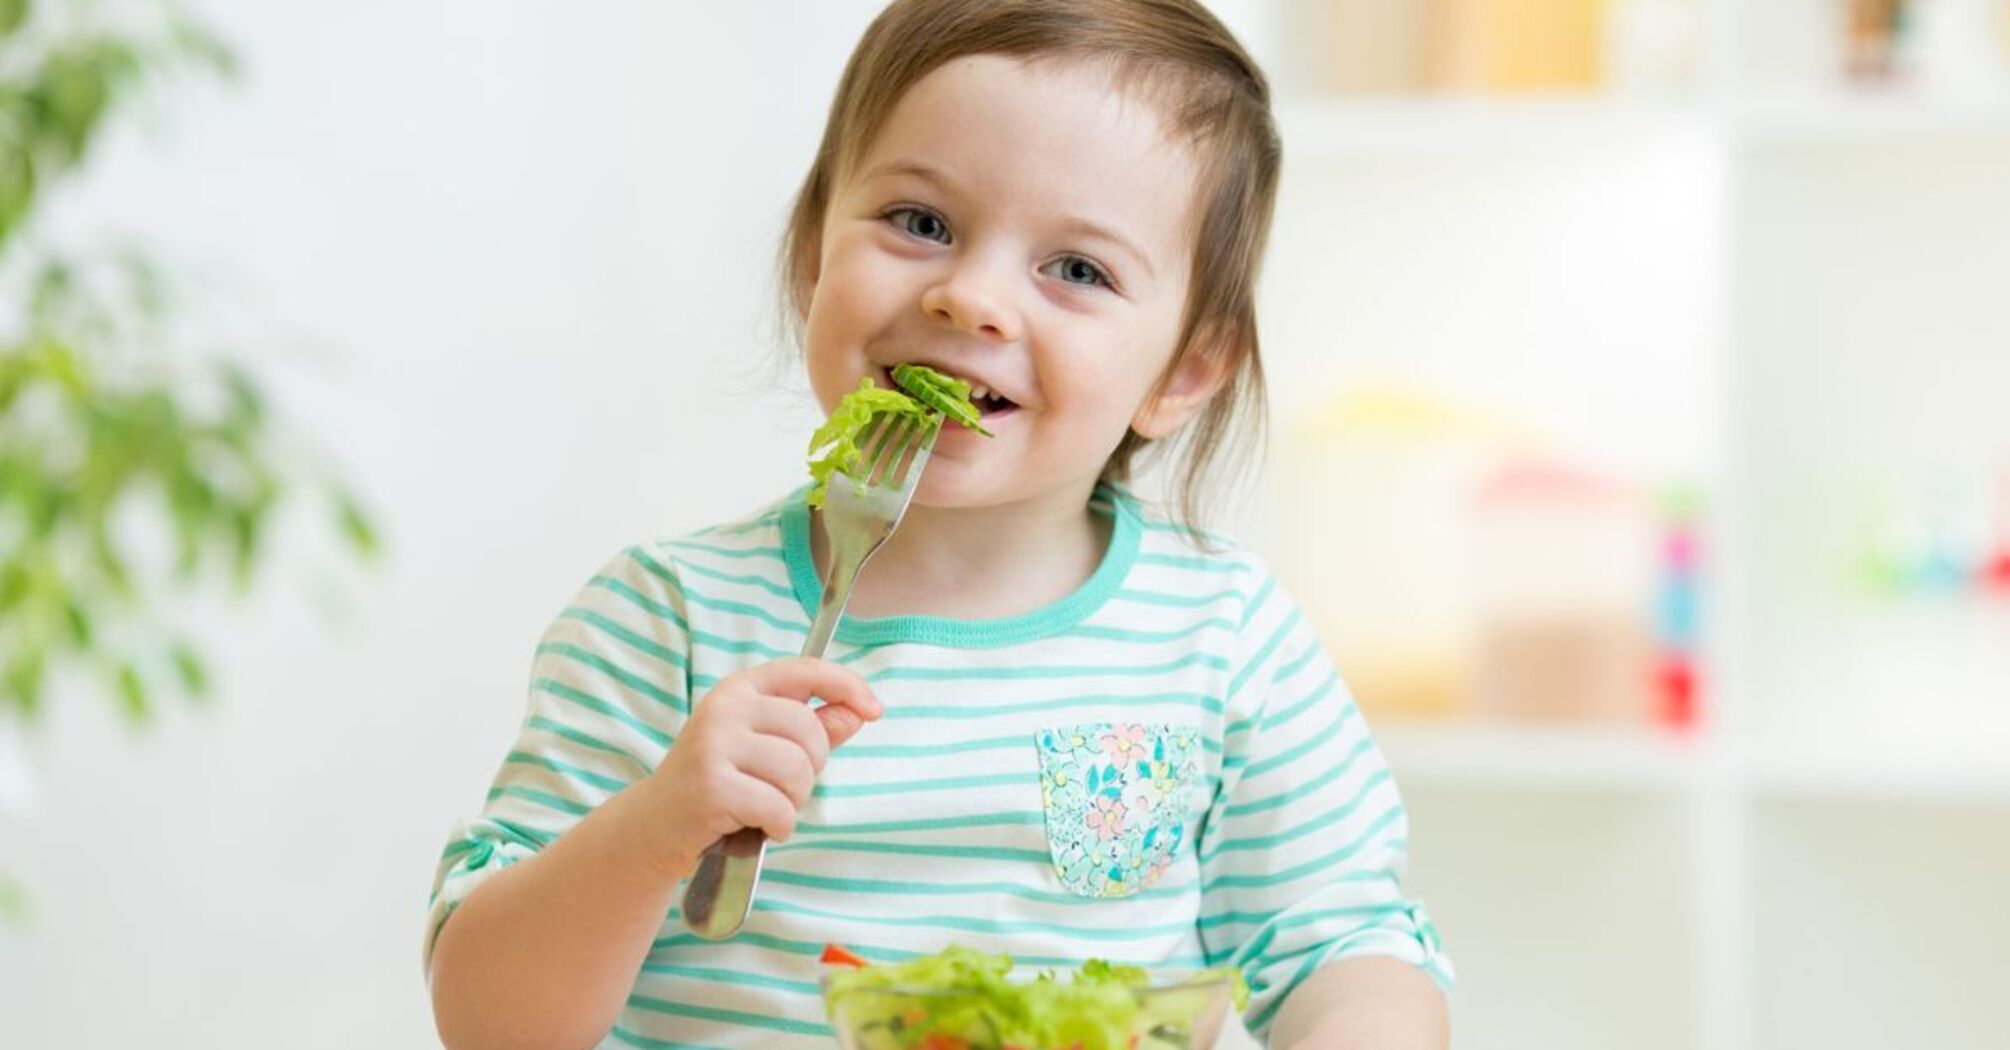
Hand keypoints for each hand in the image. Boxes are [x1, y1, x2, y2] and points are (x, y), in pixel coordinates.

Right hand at [633, 656, 881, 877]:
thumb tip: (859, 711)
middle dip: (812, 769)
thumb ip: (813, 727)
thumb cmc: (718, 782)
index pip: (805, 670)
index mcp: (741, 689)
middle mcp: (725, 708)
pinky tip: (758, 826)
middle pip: (809, 731)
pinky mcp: (711, 786)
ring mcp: (713, 745)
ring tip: (767, 807)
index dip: (847, 685)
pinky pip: (778, 806)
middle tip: (783, 788)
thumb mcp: (766, 747)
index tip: (875, 710)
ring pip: (797, 771)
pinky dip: (779, 825)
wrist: (655, 825)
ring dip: (794, 801)